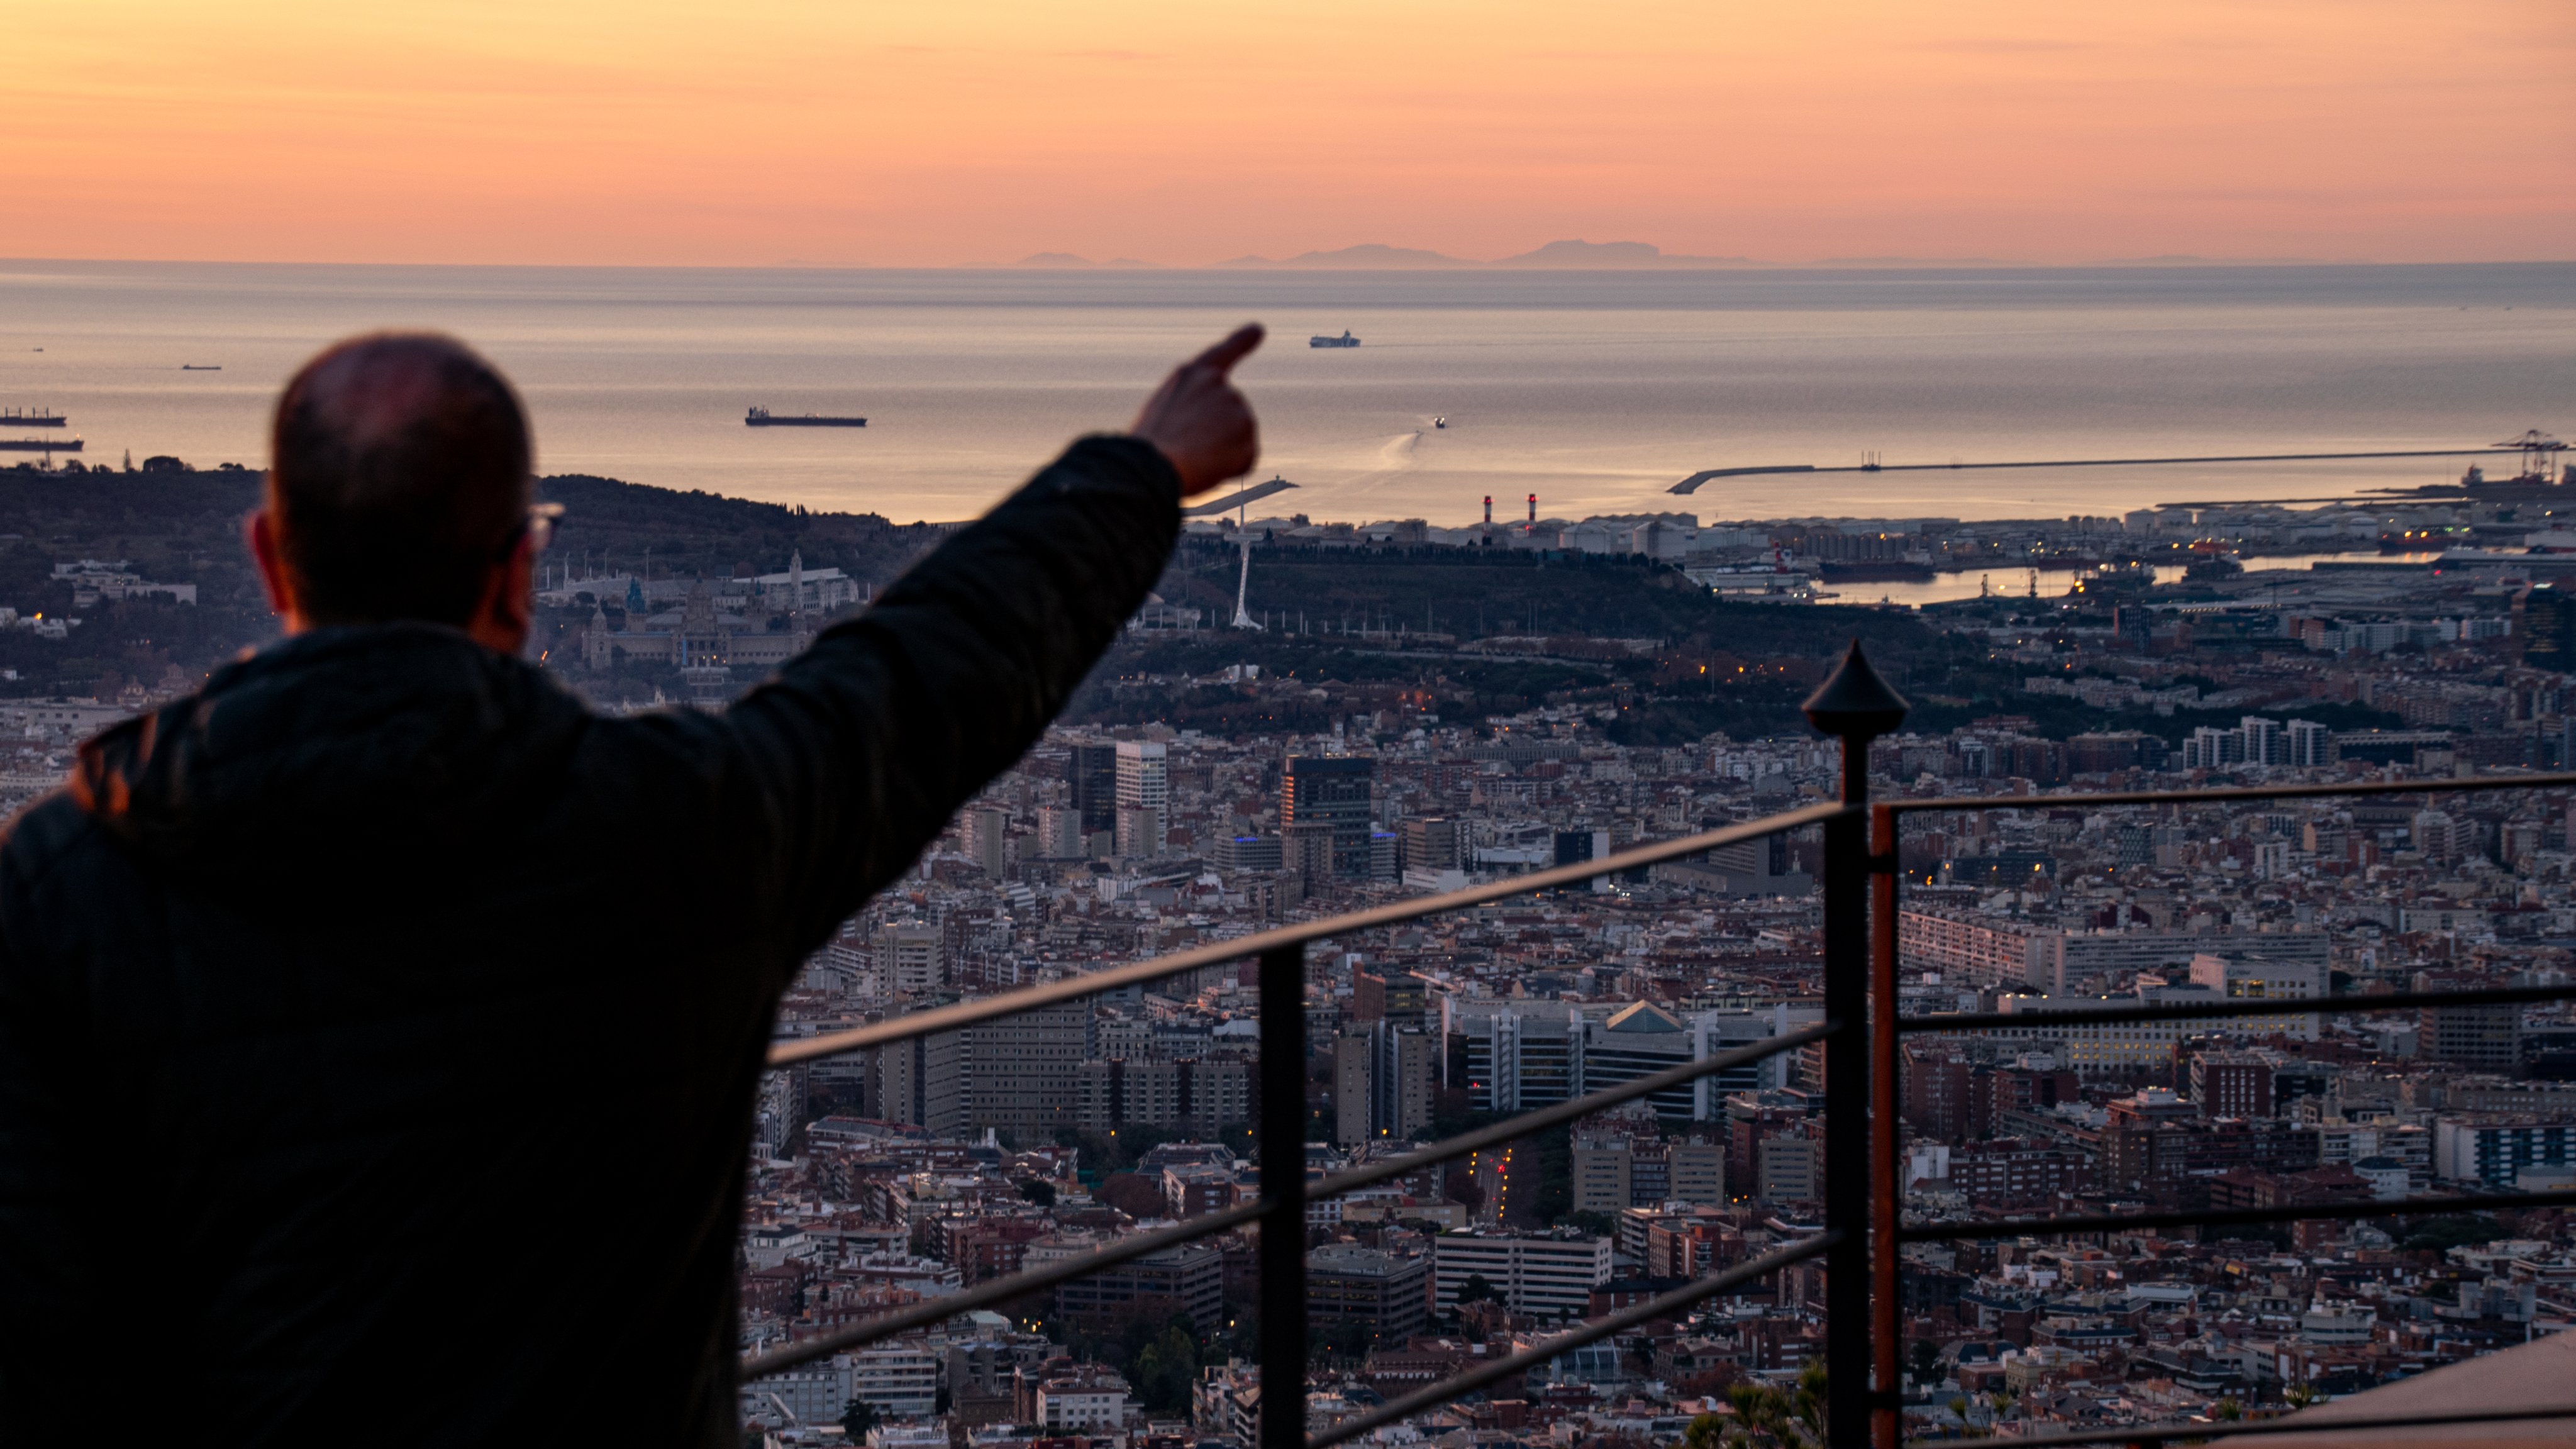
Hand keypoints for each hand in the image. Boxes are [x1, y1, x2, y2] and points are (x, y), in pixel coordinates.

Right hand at [1131, 323, 1262, 497]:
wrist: (1152, 463)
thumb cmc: (1149, 450)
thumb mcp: (1165, 420)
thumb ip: (1192, 415)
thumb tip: (1213, 441)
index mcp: (1189, 375)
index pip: (1222, 354)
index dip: (1242, 342)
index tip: (1259, 330)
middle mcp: (1217, 382)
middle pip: (1229, 418)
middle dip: (1215, 438)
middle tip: (1186, 449)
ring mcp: (1235, 402)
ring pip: (1237, 440)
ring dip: (1220, 454)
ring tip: (1193, 457)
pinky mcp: (1247, 426)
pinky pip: (1244, 460)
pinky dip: (1230, 469)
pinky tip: (1208, 466)